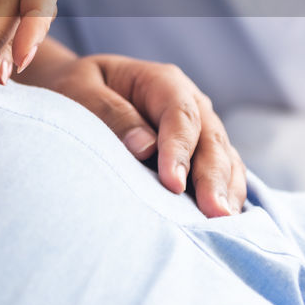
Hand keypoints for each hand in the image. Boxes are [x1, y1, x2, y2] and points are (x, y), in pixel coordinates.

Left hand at [21, 41, 245, 216]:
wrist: (79, 94)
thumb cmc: (77, 90)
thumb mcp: (80, 90)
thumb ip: (110, 113)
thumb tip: (145, 148)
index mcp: (162, 82)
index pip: (180, 115)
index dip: (179, 150)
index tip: (172, 184)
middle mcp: (190, 104)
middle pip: (211, 140)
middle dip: (214, 178)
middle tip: (215, 213)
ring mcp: (199, 131)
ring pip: (224, 158)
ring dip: (227, 191)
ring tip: (224, 222)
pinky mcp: (199, 156)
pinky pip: (223, 174)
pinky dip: (227, 195)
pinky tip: (225, 221)